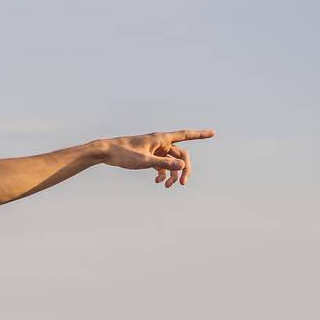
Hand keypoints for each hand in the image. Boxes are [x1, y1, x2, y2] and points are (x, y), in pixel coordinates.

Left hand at [98, 129, 214, 187]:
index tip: (213, 133)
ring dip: (171, 174)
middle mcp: (160, 142)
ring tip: (166, 187)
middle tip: (183, 184)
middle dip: (183, 169)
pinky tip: (157, 182)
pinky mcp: (148, 156)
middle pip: (180, 155)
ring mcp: (155, 149)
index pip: (185, 135)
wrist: (106, 152)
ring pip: (170, 162)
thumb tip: (183, 166)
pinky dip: (162, 174)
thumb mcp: (145, 161)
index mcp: (161, 138)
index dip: (200, 134)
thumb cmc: (124, 154)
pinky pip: (161, 165)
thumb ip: (164, 164)